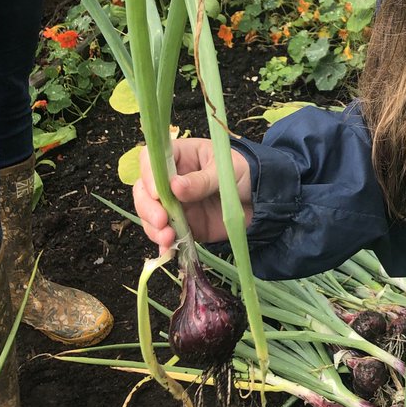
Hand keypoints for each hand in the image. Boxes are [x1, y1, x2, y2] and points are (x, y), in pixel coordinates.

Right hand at [133, 138, 252, 255]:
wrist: (261, 200)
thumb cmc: (244, 173)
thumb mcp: (226, 171)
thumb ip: (202, 180)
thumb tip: (174, 187)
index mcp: (181, 155)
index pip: (152, 159)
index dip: (149, 175)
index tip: (157, 194)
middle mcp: (171, 179)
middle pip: (144, 190)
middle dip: (147, 207)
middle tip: (162, 221)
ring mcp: (175, 203)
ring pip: (149, 214)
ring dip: (153, 228)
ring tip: (169, 238)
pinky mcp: (182, 224)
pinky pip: (165, 234)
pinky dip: (163, 244)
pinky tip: (168, 251)